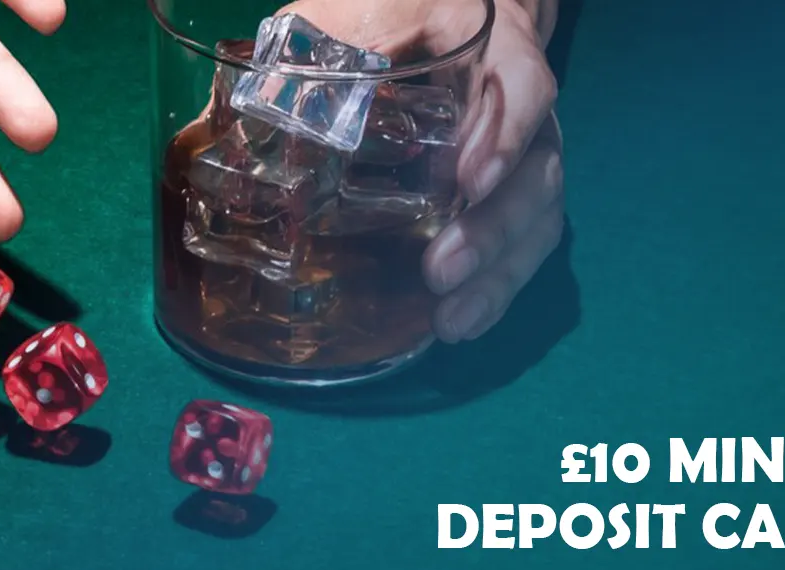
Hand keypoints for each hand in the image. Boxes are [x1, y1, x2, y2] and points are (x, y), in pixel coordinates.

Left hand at [285, 0, 562, 343]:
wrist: (437, 9)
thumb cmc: (385, 9)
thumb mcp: (349, 11)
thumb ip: (320, 48)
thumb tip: (247, 110)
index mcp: (493, 43)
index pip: (522, 84)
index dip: (503, 136)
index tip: (469, 184)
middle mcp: (521, 101)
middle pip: (536, 167)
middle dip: (493, 228)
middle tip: (440, 272)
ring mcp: (523, 148)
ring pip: (536, 213)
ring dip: (497, 273)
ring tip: (450, 320)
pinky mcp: (509, 188)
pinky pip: (521, 241)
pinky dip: (494, 286)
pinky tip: (455, 323)